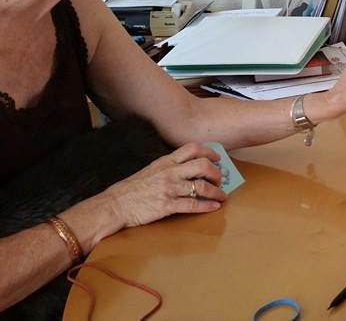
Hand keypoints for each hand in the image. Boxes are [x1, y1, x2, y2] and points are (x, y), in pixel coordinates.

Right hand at [103, 143, 225, 228]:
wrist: (114, 205)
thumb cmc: (131, 189)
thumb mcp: (150, 170)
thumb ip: (168, 167)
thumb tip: (188, 168)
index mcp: (165, 162)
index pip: (192, 149)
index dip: (209, 152)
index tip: (218, 158)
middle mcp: (170, 172)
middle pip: (202, 165)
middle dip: (216, 172)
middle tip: (220, 179)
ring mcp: (169, 188)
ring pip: (201, 186)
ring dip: (216, 191)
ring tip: (221, 195)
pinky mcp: (167, 205)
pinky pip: (193, 204)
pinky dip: (207, 205)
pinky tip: (214, 206)